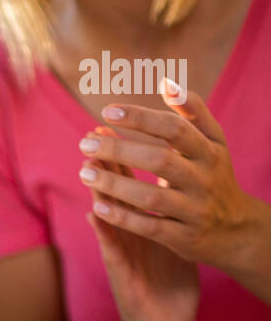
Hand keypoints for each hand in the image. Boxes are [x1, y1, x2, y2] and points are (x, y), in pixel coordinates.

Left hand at [79, 81, 258, 272]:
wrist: (235, 229)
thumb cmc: (214, 176)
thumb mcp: (213, 142)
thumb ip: (193, 113)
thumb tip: (166, 83)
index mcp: (208, 151)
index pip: (173, 129)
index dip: (141, 118)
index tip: (107, 110)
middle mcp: (203, 179)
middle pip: (159, 161)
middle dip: (119, 150)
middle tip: (85, 143)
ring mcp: (193, 209)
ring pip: (151, 196)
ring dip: (114, 185)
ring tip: (84, 172)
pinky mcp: (183, 237)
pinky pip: (149, 226)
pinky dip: (123, 217)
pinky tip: (97, 207)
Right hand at [82, 125, 198, 320]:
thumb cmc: (169, 286)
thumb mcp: (171, 241)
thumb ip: (168, 211)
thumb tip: (170, 182)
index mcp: (141, 224)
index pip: (129, 183)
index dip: (124, 153)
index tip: (117, 123)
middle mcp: (127, 237)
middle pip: (113, 193)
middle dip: (105, 164)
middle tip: (93, 134)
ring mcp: (122, 257)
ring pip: (107, 218)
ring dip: (97, 191)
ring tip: (87, 165)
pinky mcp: (122, 279)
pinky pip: (113, 251)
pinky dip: (105, 232)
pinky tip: (96, 213)